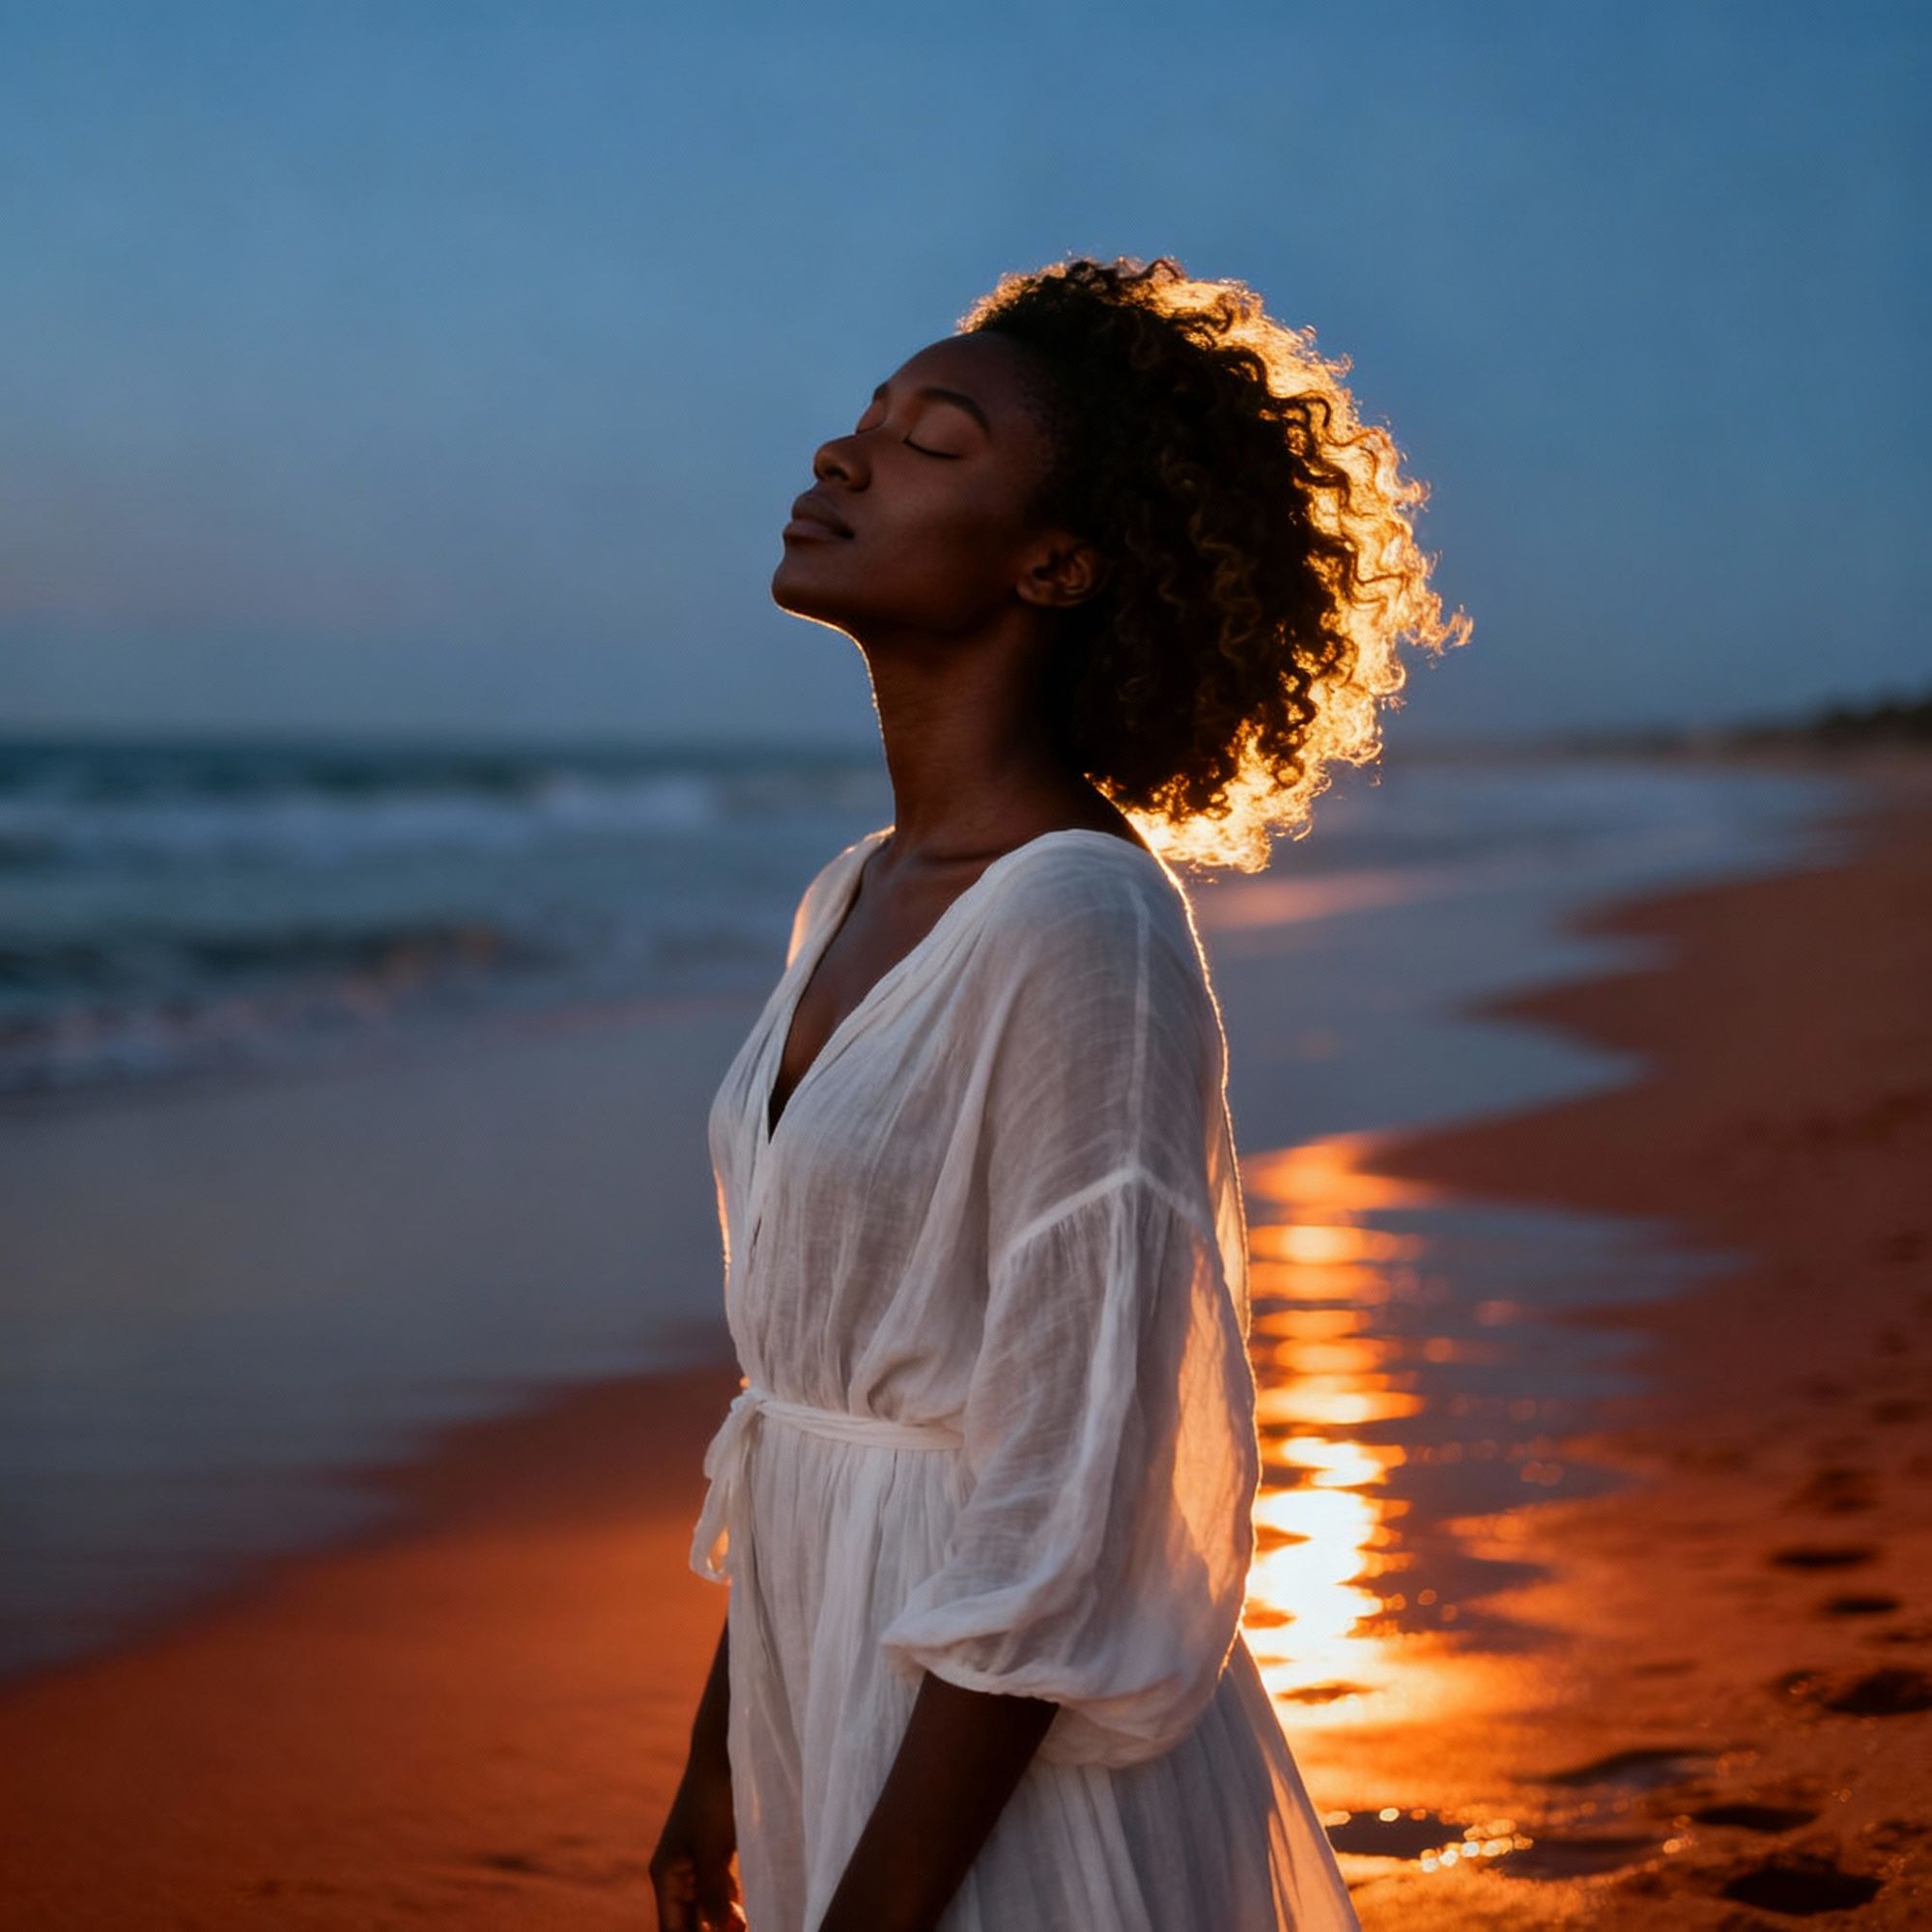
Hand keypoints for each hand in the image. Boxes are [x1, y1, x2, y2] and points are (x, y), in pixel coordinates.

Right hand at [650, 1751, 746, 1930]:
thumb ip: (714, 1895)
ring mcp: (698, 1863)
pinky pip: (724, 1891)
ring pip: (710, 1909)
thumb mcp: (714, 1849)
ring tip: (753, 1926)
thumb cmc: (713, 1797)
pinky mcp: (718, 1852)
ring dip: (727, 1924)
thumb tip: (719, 1931)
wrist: (725, 1749)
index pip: (673, 1930)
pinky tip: (752, 1915)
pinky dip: (735, 1906)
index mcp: (666, 1875)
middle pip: (690, 1923)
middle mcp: (678, 1873)